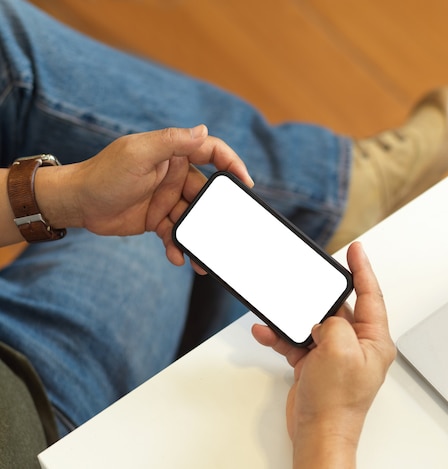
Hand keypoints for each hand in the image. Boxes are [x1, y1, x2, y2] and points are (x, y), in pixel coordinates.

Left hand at [40, 125, 251, 266]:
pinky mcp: (158, 219)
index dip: (232, 164)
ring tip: (202, 259)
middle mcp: (174, 175)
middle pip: (206, 194)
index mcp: (173, 154)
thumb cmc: (103, 173)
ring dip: (199, 238)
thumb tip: (203, 130)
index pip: (211, 153)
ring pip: (193, 219)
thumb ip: (172, 142)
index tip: (245, 183)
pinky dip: (178, 246)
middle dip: (215, 215)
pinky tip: (177, 257)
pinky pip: (176, 234)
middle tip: (224, 234)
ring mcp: (167, 198)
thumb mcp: (139, 154)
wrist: (76, 203)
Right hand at [251, 242, 395, 468]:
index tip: (357, 249)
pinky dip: (282, 336)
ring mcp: (334, 355)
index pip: (371, 295)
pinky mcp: (315, 364)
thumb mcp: (340, 351)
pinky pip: (297, 341)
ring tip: (278, 311)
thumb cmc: (338, 404)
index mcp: (374, 340)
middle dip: (320, 296)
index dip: (363, 269)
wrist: (317, 434)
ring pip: (313, 323)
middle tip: (310, 280)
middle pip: (338, 308)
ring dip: (293, 319)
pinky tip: (268, 332)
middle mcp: (356, 345)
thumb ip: (334, 324)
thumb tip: (323, 320)